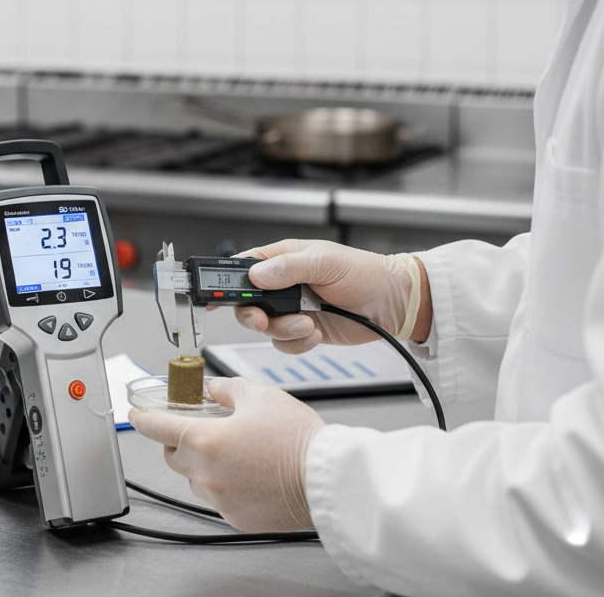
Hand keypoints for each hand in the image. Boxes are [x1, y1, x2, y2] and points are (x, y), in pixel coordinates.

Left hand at [128, 377, 324, 532]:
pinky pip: (216, 498)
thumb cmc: (297, 438)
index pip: (158, 428)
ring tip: (235, 450)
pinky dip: (222, 483)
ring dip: (202, 464)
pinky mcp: (236, 518)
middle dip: (179, 440)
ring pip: (194, 479)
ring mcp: (220, 500)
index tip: (136, 414)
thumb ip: (227, 389)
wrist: (327, 479)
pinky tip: (247, 471)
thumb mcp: (259, 396)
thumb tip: (213, 389)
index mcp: (205, 440)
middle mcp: (206, 474)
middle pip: (173, 456)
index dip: (143, 419)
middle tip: (201, 427)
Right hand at [233, 239, 429, 352]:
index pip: (241, 268)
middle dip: (253, 316)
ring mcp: (291, 309)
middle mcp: (281, 285)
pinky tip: (315, 334)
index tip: (211, 298)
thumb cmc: (364, 272)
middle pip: (246, 304)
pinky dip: (297, 343)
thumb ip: (289, 267)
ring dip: (284, 331)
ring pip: (265, 328)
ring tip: (307, 324)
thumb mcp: (325, 262)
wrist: (392, 303)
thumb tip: (257, 274)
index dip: (223, 282)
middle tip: (264, 321)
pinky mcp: (303, 330)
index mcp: (281, 259)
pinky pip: (285, 344)